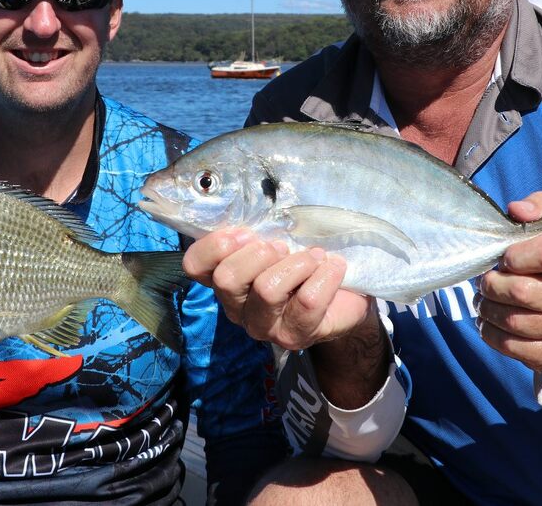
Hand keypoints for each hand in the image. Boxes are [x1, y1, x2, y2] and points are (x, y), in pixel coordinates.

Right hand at [182, 228, 371, 351]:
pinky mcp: (293, 337)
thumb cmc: (303, 255)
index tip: (247, 232)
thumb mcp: (277, 233)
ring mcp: (262, 326)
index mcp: (224, 277)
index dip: (215, 246)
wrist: (347, 292)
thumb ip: (259, 223)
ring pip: (267, 290)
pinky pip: (307, 301)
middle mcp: (236, 306)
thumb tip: (261, 204)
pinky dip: (325, 276)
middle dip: (259, 253)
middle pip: (227, 278)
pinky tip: (332, 268)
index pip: (195, 266)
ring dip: (297, 264)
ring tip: (314, 257)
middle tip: (283, 246)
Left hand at [477, 192, 541, 371]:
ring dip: (488, 310)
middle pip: (523, 292)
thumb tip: (518, 210)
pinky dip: (492, 335)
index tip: (504, 258)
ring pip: (515, 321)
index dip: (514, 255)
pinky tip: (489, 323)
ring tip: (484, 301)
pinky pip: (516, 348)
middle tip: (485, 282)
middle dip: (492, 286)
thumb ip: (536, 208)